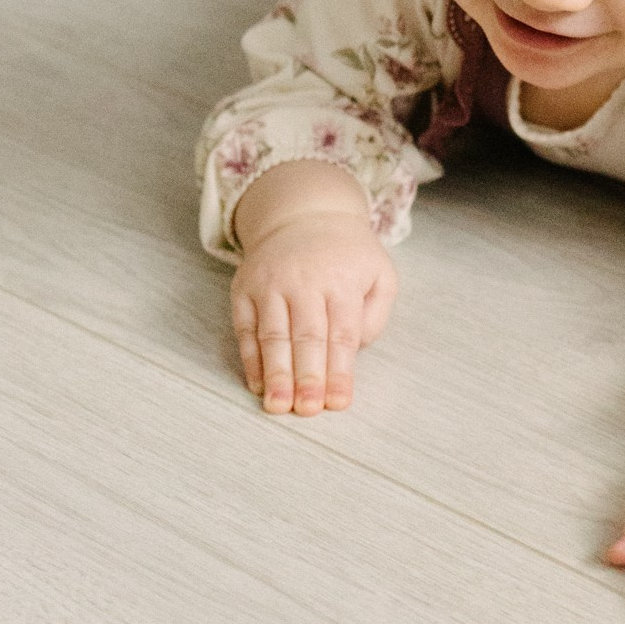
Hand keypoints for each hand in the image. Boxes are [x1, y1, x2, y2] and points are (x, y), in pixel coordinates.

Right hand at [231, 163, 394, 415]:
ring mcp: (270, 284)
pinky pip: (245, 329)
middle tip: (307, 410)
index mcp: (341, 280)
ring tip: (278, 407)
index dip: (339, 371)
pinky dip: (250, 359)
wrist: (304, 213)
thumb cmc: (347, 255)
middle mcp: (303, 281)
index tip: (339, 403)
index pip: (342, 334)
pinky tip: (258, 384)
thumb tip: (356, 350)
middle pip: (306, 336)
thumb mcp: (379, 272)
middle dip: (307, 376)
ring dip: (276, 373)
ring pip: (272, 334)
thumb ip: (376, 314)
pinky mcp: (244, 289)